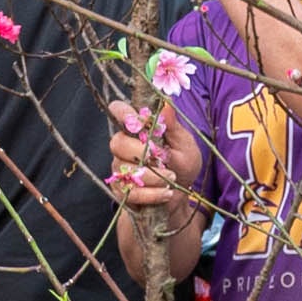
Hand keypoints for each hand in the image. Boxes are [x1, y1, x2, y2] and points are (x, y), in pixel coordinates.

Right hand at [105, 96, 190, 212]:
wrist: (182, 197)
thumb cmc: (182, 165)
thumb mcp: (184, 145)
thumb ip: (173, 126)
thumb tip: (166, 103)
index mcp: (138, 129)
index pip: (119, 111)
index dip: (123, 112)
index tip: (138, 121)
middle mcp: (124, 146)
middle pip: (117, 143)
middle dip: (140, 152)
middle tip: (162, 158)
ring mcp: (120, 169)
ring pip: (125, 169)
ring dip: (152, 176)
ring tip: (172, 178)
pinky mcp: (121, 191)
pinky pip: (129, 192)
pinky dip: (151, 194)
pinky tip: (166, 194)